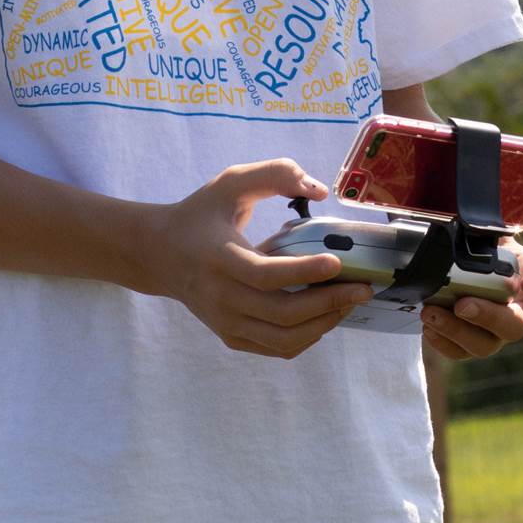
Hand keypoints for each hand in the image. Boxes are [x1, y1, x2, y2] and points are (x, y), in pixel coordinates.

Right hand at [139, 159, 372, 359]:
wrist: (159, 254)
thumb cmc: (201, 213)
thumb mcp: (230, 181)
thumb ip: (274, 174)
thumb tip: (319, 189)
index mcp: (219, 259)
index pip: (265, 275)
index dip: (304, 272)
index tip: (337, 262)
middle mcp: (221, 298)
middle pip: (282, 314)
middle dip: (329, 303)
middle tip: (363, 287)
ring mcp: (225, 323)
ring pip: (283, 340)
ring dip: (323, 323)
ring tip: (350, 301)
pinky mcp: (231, 337)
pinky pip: (276, 348)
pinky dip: (306, 337)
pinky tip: (327, 314)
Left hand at [420, 239, 522, 360]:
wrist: (469, 260)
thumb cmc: (490, 246)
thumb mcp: (497, 229)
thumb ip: (495, 227)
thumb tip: (476, 225)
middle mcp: (519, 314)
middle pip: (514, 328)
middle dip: (487, 317)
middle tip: (463, 304)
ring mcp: (495, 334)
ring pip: (483, 346)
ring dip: (455, 331)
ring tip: (431, 312)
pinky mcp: (470, 344)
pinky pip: (459, 353)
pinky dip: (442, 342)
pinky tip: (429, 327)